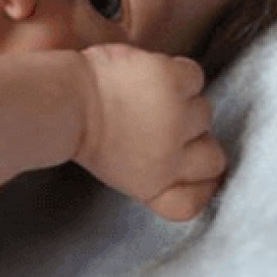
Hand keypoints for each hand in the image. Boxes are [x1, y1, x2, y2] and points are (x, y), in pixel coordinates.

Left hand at [74, 44, 225, 220]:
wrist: (65, 102)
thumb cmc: (84, 133)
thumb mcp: (122, 174)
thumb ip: (159, 179)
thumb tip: (190, 171)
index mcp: (155, 185)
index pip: (197, 201)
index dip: (199, 186)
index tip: (187, 167)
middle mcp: (172, 157)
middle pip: (212, 156)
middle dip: (192, 141)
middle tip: (162, 124)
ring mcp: (175, 116)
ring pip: (204, 113)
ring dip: (182, 105)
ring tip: (151, 97)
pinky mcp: (172, 80)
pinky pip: (195, 77)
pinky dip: (178, 74)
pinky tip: (153, 76)